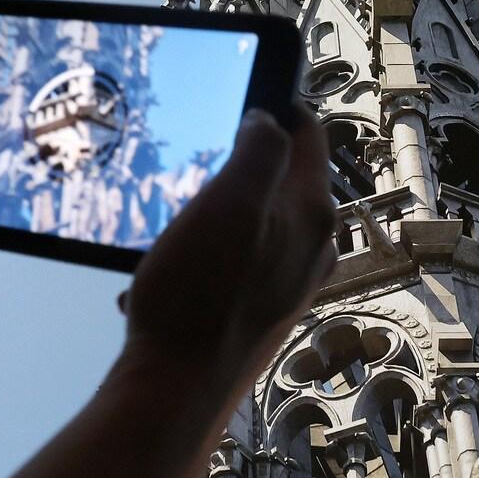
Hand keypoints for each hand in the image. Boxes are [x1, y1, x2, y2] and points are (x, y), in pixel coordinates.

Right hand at [112, 104, 335, 397]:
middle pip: (282, 177)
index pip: (309, 135)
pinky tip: (166, 269)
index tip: (242, 86)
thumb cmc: (197, 298)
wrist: (174, 392)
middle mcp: (311, 249)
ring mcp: (287, 283)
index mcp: (312, 214)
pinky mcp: (259, 309)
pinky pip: (233, 260)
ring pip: (254, 218)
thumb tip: (268, 119)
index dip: (277, 102)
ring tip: (174, 217)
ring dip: (214, 209)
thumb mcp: (228, 202)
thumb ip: (259, 150)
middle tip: (197, 151)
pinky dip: (200, 253)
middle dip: (239, 158)